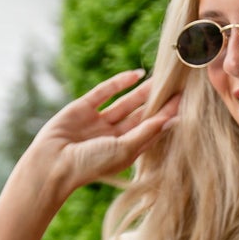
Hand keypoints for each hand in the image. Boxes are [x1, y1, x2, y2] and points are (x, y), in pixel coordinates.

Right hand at [24, 69, 180, 199]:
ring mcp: (98, 121)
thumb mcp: (123, 149)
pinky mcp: (83, 108)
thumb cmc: (90, 165)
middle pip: (141, 115)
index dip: (167, 117)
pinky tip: (136, 74)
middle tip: (178, 85)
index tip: (185, 103)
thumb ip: (146, 132)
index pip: (151, 131)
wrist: (53, 163)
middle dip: (158, 102)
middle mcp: (113, 136)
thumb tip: (172, 119)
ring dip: (142, 91)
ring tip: (162, 77)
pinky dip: (119, 82)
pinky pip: (104, 93)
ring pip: (125, 103)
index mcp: (125, 150)